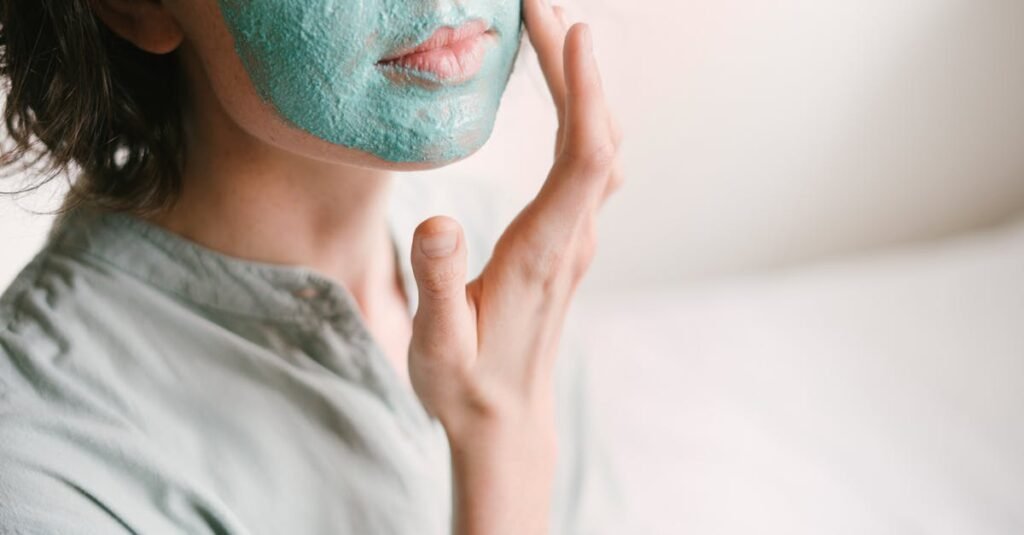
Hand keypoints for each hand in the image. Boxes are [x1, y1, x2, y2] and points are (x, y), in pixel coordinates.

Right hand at [406, 3, 622, 532]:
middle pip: (597, 135)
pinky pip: (590, 162)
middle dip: (575, 65)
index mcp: (545, 252)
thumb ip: (436, 283)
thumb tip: (437, 221)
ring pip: (599, 146)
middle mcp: (574, 237)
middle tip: (539, 5)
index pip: (583, 156)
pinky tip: (563, 93)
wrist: (505, 420)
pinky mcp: (570, 240)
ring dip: (582, 85)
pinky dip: (581, 114)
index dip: (584, 90)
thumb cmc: (466, 384)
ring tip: (549, 31)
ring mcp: (578, 237)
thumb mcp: (437, 342)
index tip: (571, 28)